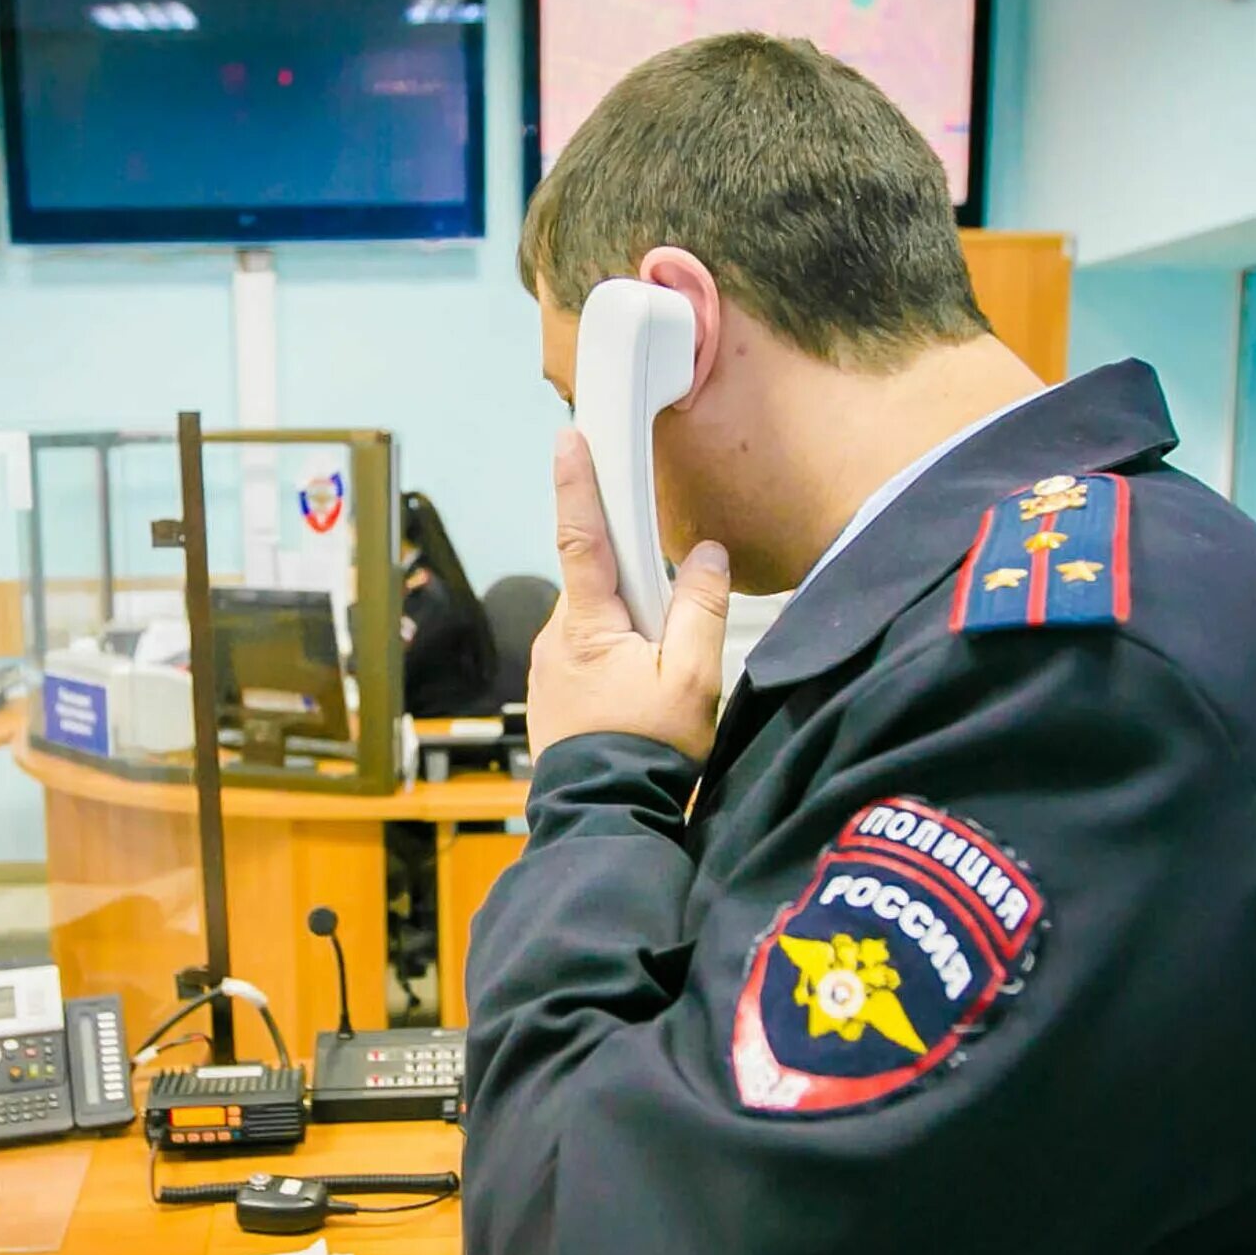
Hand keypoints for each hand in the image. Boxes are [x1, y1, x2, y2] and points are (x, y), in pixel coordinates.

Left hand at [528, 429, 728, 762]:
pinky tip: (637, 696)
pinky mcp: (553, 692)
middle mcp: (556, 636)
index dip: (576, 483)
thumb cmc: (646, 751)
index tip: (569, 438)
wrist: (603, 816)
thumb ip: (700, 610)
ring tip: (657, 681)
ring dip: (630, 627)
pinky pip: (588, 651)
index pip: (581, 536)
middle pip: (599, 581)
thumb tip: (706, 556)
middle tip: (667, 627)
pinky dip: (616, 655)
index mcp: (587, 623)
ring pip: (597, 619)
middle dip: (636, 585)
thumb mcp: (691, 679)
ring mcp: (549, 666)